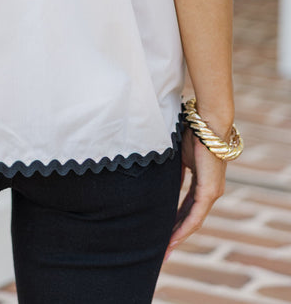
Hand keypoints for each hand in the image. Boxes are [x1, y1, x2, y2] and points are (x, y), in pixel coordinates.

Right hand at [165, 127, 226, 259]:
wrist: (208, 122)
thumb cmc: (194, 132)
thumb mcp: (179, 155)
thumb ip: (174, 171)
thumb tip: (161, 181)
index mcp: (202, 182)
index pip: (187, 207)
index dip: (175, 220)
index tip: (163, 232)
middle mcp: (210, 191)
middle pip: (191, 218)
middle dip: (175, 234)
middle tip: (162, 250)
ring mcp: (211, 192)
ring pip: (194, 220)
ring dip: (179, 235)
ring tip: (165, 249)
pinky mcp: (210, 191)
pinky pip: (196, 215)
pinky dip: (184, 227)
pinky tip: (173, 238)